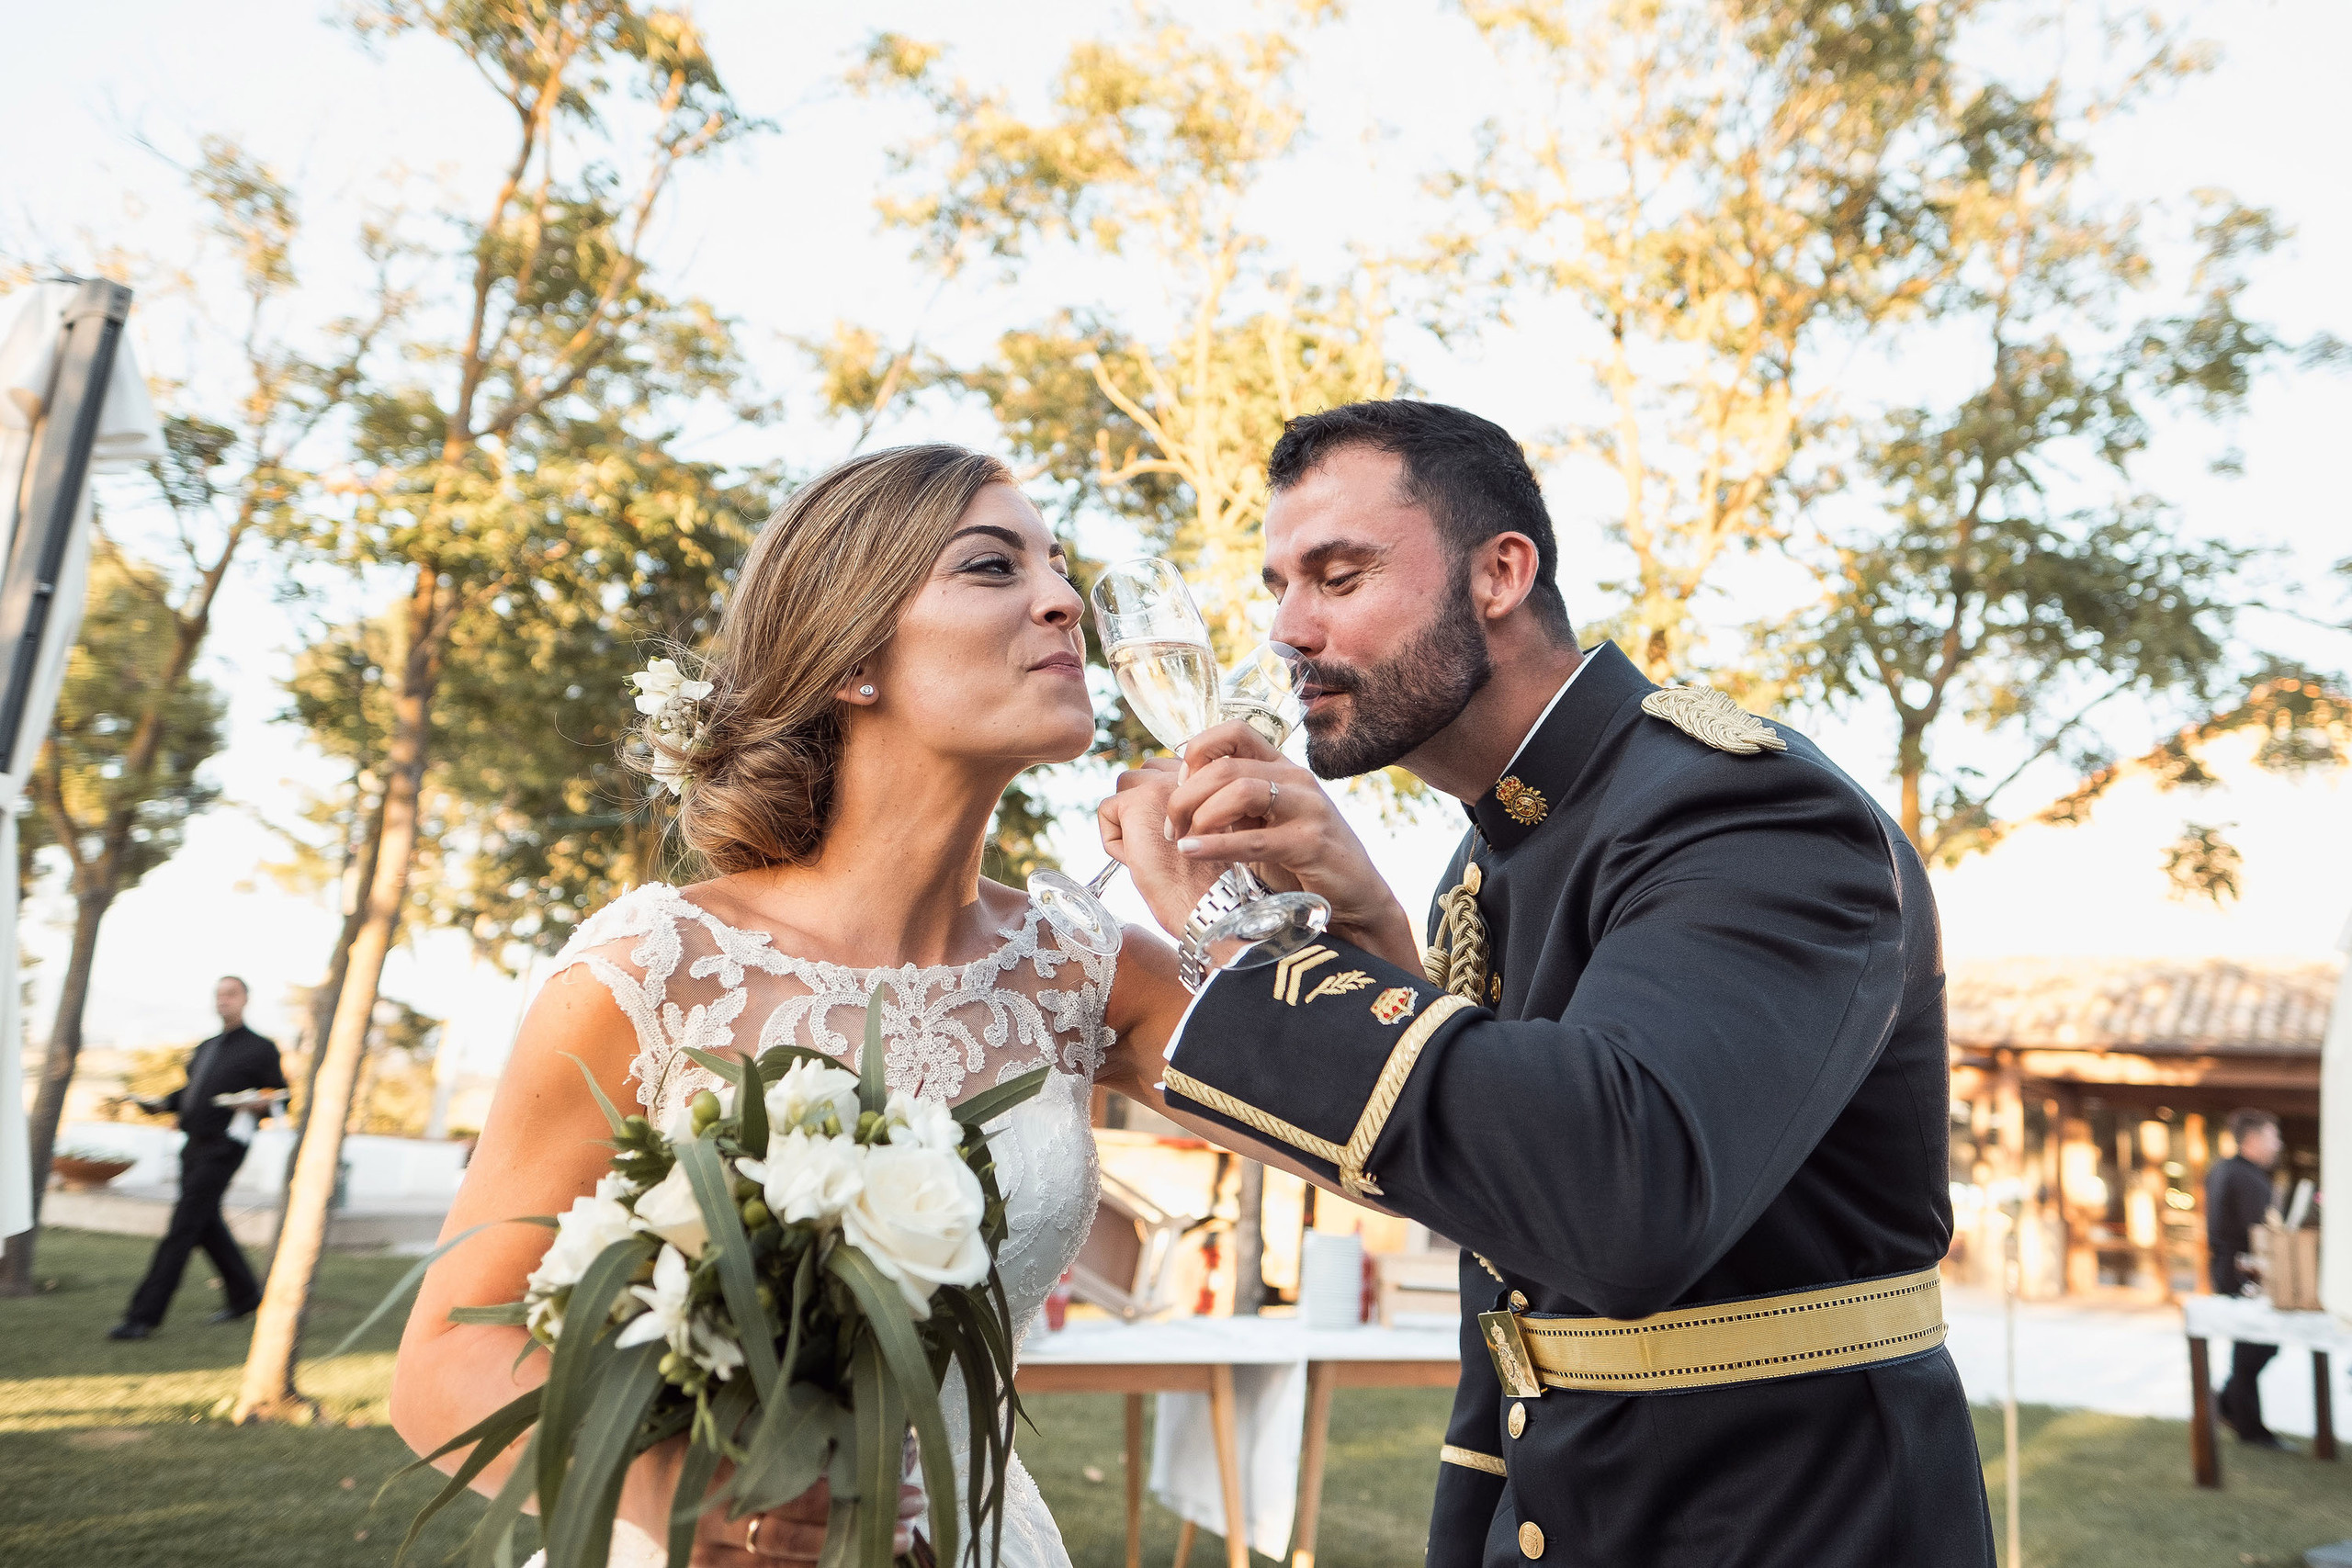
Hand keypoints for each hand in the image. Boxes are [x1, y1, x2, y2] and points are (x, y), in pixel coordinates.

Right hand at [622, 1439, 924, 1565]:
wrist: (616, 1474)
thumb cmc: (677, 1428)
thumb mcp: (718, 1410)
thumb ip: (769, 1409)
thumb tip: (839, 1393)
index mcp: (717, 1472)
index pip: (798, 1484)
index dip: (850, 1482)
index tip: (899, 1468)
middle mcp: (713, 1524)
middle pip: (800, 1531)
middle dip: (861, 1522)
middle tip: (913, 1511)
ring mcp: (709, 1559)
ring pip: (786, 1563)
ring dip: (846, 1552)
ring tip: (900, 1542)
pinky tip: (848, 1563)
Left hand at [1097, 757, 1225, 936]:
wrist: (1208, 900)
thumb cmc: (1205, 876)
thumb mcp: (1199, 828)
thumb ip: (1182, 804)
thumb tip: (1144, 800)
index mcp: (1205, 778)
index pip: (1162, 773)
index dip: (1157, 807)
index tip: (1172, 837)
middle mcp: (1186, 774)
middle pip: (1139, 776)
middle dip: (1137, 807)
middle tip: (1157, 845)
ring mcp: (1160, 785)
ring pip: (1121, 790)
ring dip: (1125, 821)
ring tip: (1148, 851)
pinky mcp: (1137, 802)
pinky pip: (1106, 811)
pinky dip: (1114, 841)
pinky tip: (1138, 858)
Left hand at [1160, 720, 1420, 969]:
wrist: (1354, 900)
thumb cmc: (1300, 864)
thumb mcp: (1262, 824)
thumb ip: (1231, 805)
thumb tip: (1177, 792)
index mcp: (1282, 768)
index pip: (1234, 732)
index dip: (1197, 751)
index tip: (1178, 786)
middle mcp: (1296, 779)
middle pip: (1224, 766)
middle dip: (1185, 796)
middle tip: (1172, 826)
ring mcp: (1307, 808)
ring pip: (1239, 790)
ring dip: (1200, 816)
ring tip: (1183, 840)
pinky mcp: (1311, 843)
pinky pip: (1254, 838)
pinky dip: (1215, 845)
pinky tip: (1192, 852)